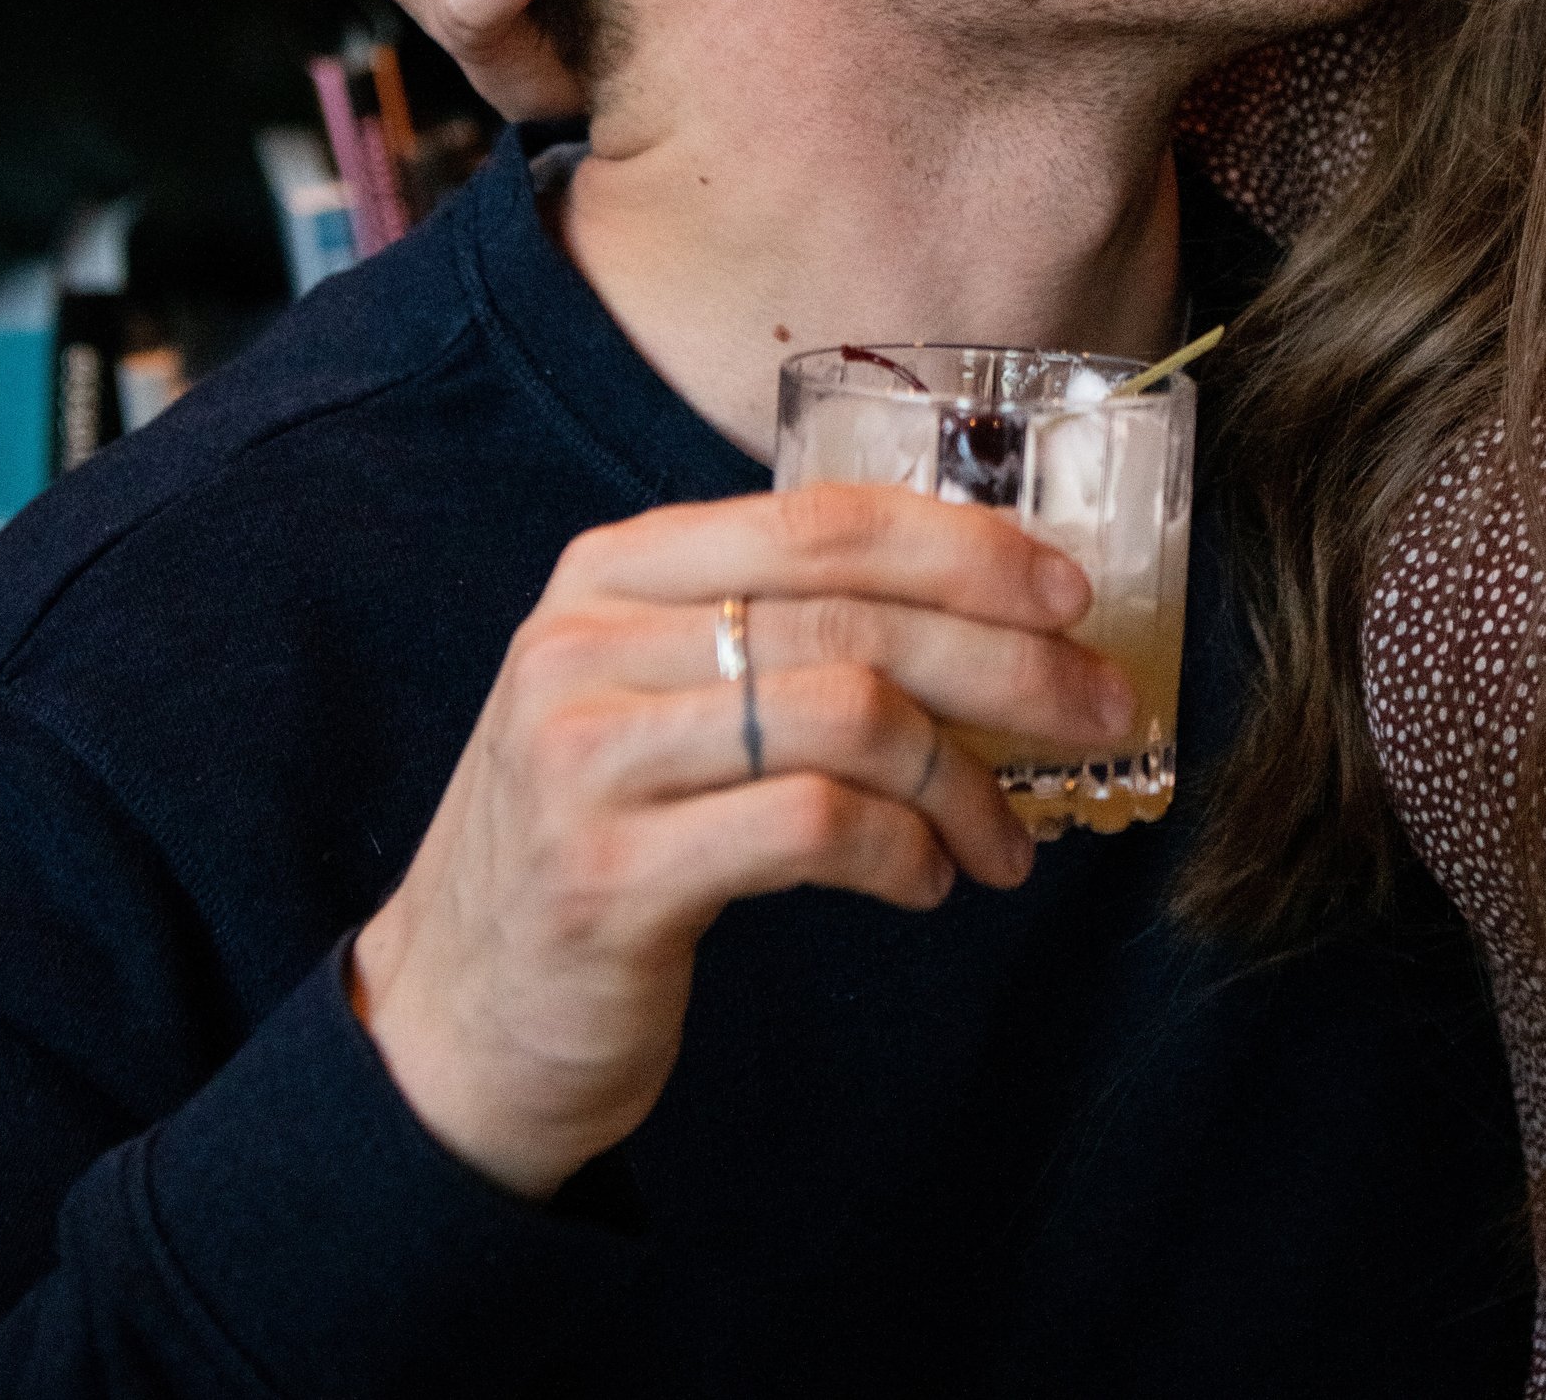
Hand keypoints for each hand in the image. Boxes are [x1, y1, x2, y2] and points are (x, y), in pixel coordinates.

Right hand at [351, 485, 1130, 1197]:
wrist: (446, 1025)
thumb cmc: (598, 844)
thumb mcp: (659, 702)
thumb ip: (778, 636)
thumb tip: (991, 612)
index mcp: (613, 571)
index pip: (821, 518)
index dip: (963, 546)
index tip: (1070, 594)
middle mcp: (589, 643)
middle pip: (853, 614)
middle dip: (1007, 659)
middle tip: (1099, 711)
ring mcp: (588, 758)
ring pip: (848, 714)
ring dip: (965, 780)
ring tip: (1005, 843)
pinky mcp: (609, 878)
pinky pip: (812, 829)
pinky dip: (902, 853)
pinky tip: (926, 884)